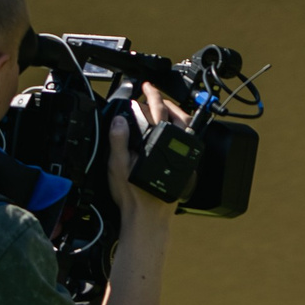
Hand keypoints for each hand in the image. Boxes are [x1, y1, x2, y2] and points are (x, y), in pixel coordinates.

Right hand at [107, 84, 189, 235]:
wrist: (148, 217)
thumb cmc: (133, 196)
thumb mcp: (118, 166)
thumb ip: (118, 140)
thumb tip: (120, 120)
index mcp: (159, 143)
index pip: (158, 110)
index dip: (152, 95)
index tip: (147, 86)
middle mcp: (176, 148)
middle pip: (179, 115)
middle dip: (166, 102)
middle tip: (154, 96)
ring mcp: (184, 157)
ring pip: (187, 128)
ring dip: (175, 115)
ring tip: (162, 111)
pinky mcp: (187, 166)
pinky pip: (186, 142)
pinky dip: (179, 131)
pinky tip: (168, 134)